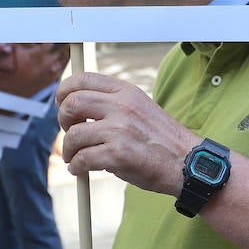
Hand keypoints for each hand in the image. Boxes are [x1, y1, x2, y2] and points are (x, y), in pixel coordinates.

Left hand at [57, 72, 197, 195]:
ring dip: (68, 149)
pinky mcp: (118, 154)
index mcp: (126, 91)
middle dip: (63, 120)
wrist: (187, 163)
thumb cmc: (160, 140)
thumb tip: (75, 107)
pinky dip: (76, 167)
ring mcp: (120, 129)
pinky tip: (80, 170)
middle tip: (69, 133)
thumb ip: (111, 104)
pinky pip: (81, 159)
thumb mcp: (139, 108)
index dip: (64, 91)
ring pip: (73, 135)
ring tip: (74, 157)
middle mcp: (122, 106)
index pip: (83, 79)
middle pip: (71, 103)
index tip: (62, 104)